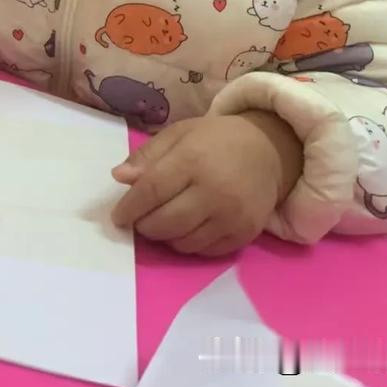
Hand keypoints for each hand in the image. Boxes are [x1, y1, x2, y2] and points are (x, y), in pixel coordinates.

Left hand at [110, 111, 303, 256]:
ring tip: (161, 223)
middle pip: (166, 222)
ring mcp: (233, 216)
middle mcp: (215, 191)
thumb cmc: (215, 140)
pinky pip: (206, 251)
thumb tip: (119, 177)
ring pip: (184, 242)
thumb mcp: (178, 134)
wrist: (268, 150)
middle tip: (139, 220)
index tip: (118, 216)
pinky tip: (185, 230)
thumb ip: (147, 156)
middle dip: (144, 226)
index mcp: (193, 160)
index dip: (130, 207)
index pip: (152, 190)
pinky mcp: (245, 233)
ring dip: (165, 237)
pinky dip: (188, 245)